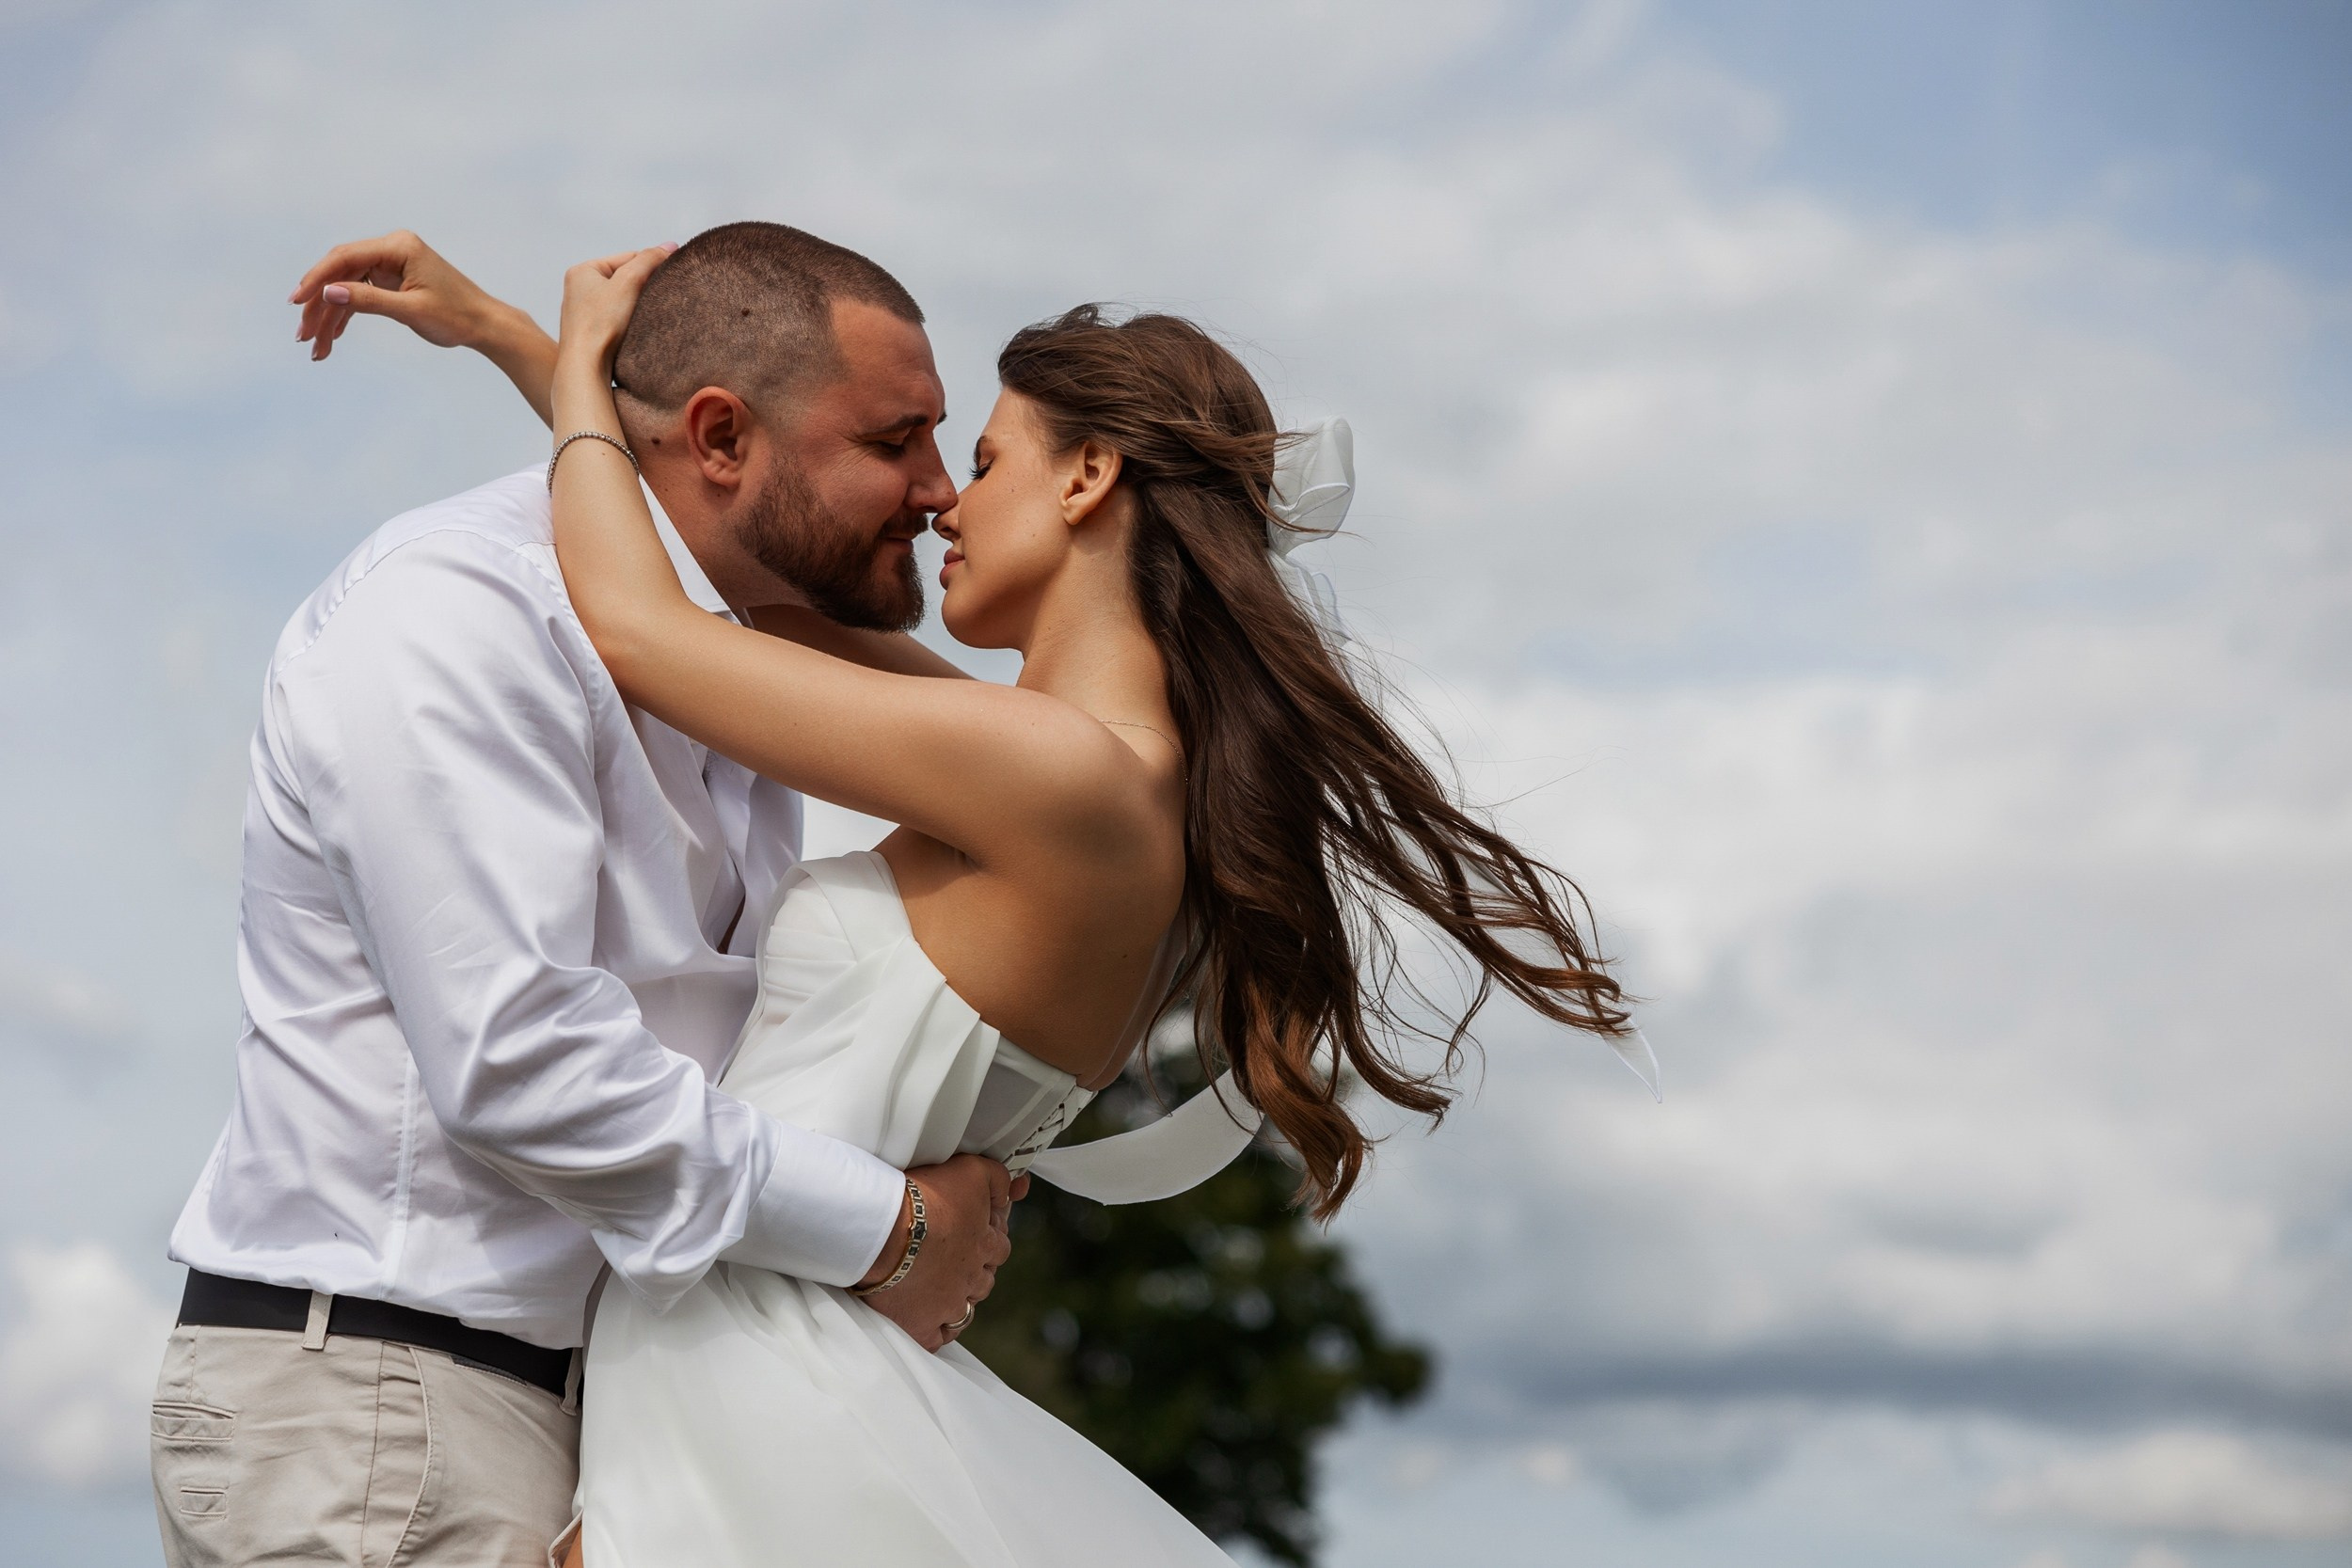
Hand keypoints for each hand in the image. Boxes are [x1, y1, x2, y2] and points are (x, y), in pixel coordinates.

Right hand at [290, 230, 508, 362]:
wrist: (485, 325)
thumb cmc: (457, 315)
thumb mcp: (410, 310)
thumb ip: (369, 300)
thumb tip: (329, 292)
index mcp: (398, 246)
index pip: (345, 257)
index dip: (317, 279)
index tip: (296, 301)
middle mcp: (391, 250)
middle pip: (341, 273)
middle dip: (320, 306)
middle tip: (303, 335)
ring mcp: (391, 265)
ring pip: (347, 288)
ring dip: (330, 317)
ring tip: (317, 347)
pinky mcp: (392, 281)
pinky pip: (361, 295)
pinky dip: (348, 316)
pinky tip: (333, 337)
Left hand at [556, 246, 673, 374]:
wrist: (585, 366)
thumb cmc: (600, 324)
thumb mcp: (628, 283)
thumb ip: (649, 261)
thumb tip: (669, 245)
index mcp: (582, 271)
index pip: (627, 258)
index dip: (650, 265)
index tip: (671, 274)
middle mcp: (578, 289)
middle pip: (624, 278)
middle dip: (643, 286)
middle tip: (662, 295)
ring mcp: (583, 312)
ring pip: (621, 299)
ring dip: (637, 305)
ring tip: (649, 314)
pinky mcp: (590, 332)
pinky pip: (616, 318)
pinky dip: (629, 320)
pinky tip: (637, 329)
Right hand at [857, 1153, 1012, 1351]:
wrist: (881, 1229)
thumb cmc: (923, 1197)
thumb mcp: (971, 1170)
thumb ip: (997, 1178)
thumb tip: (1013, 1189)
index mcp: (986, 1246)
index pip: (1000, 1245)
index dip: (988, 1236)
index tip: (972, 1228)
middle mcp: (972, 1280)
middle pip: (984, 1279)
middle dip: (974, 1268)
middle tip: (952, 1255)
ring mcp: (948, 1307)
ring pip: (965, 1310)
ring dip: (958, 1297)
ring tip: (940, 1284)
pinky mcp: (921, 1327)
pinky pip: (939, 1337)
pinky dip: (937, 1329)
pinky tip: (930, 1317)